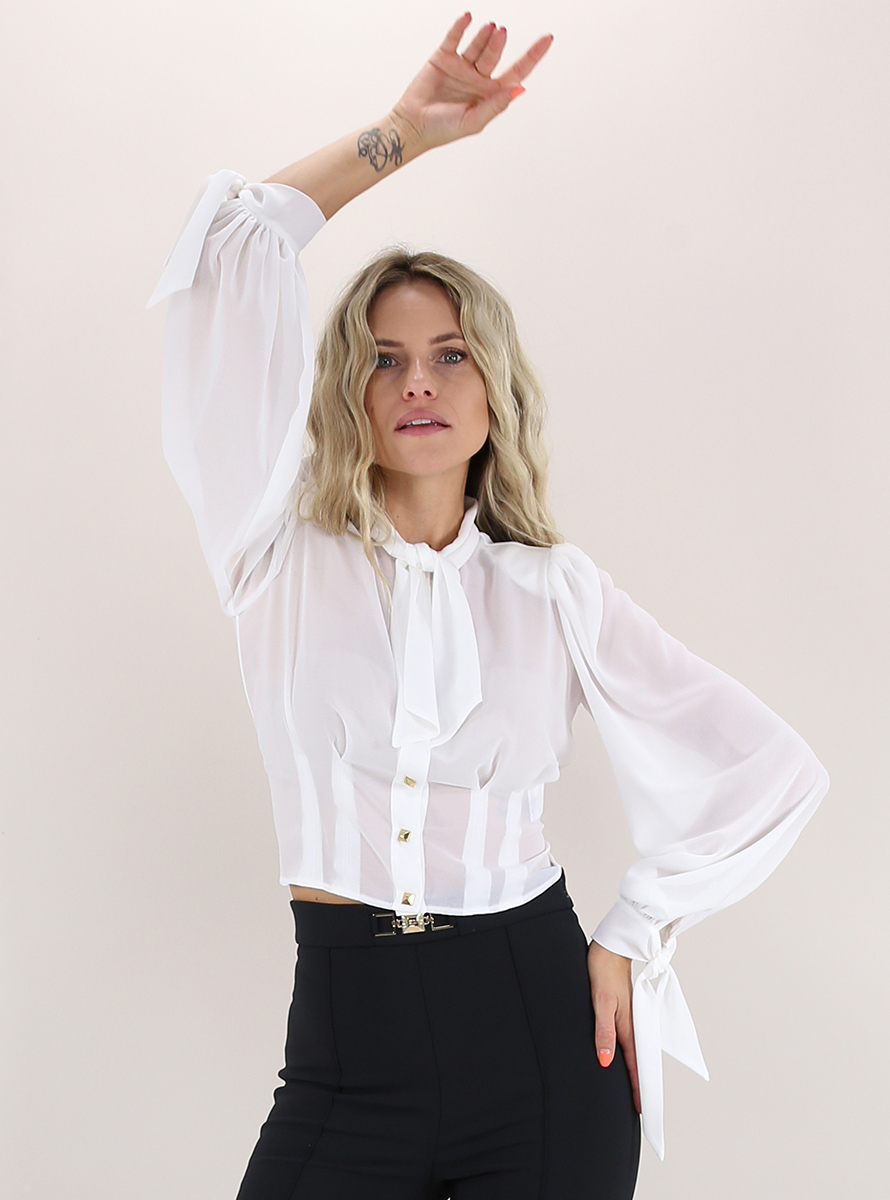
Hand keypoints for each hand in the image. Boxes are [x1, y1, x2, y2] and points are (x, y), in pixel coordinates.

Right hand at [390, 12, 552, 150]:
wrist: (412, 125)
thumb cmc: (443, 130)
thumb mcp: (473, 121)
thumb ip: (496, 105)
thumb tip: (520, 89)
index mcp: (490, 94)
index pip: (517, 71)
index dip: (532, 56)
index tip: (548, 38)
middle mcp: (478, 78)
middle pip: (494, 55)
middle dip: (498, 44)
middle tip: (499, 33)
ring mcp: (461, 66)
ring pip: (478, 45)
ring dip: (484, 35)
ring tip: (490, 28)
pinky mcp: (443, 58)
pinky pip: (454, 39)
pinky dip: (460, 28)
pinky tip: (467, 18)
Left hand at [587, 938, 641, 1114]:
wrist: (611, 945)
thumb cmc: (603, 970)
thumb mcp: (600, 1002)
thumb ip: (603, 1031)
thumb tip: (604, 1061)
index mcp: (628, 1025)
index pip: (634, 1063)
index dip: (637, 1086)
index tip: (642, 1108)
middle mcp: (631, 1022)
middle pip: (637, 1059)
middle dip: (639, 1082)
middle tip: (640, 1105)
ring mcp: (628, 1014)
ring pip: (633, 1048)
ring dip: (634, 1066)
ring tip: (634, 1084)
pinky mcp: (623, 1007)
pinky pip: (628, 1036)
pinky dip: (629, 1051)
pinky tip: (622, 1053)